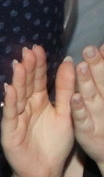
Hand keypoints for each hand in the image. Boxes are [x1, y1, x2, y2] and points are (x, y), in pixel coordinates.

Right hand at [3, 45, 74, 176]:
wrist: (46, 171)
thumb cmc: (54, 144)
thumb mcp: (66, 113)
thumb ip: (66, 90)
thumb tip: (69, 63)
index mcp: (39, 102)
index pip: (38, 79)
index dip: (39, 65)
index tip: (38, 48)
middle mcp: (26, 107)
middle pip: (27, 84)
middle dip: (27, 68)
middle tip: (28, 50)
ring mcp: (16, 119)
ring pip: (17, 97)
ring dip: (17, 81)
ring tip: (19, 64)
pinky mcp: (10, 132)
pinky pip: (10, 115)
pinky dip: (10, 102)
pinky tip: (10, 90)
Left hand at [74, 47, 103, 167]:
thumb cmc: (102, 122)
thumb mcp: (100, 97)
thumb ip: (97, 79)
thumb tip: (96, 53)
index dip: (103, 60)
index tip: (101, 45)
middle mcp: (103, 102)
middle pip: (101, 81)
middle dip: (97, 65)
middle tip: (90, 49)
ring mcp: (97, 117)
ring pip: (92, 97)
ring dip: (87, 82)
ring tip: (82, 67)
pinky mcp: (88, 131)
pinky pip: (82, 119)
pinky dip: (80, 108)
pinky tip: (75, 98)